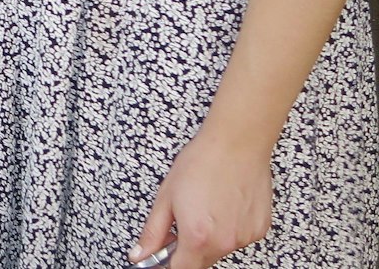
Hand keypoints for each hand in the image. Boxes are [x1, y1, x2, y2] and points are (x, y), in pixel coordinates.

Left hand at [132, 133, 273, 268]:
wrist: (236, 144)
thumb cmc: (200, 164)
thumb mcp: (165, 197)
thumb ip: (153, 232)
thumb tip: (139, 254)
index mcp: (198, 237)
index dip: (170, 264)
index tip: (165, 255)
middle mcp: (225, 242)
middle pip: (202, 262)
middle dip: (189, 249)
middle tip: (183, 222)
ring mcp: (245, 237)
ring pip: (221, 249)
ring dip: (210, 238)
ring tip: (206, 206)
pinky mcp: (260, 229)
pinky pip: (238, 238)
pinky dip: (229, 229)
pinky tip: (224, 205)